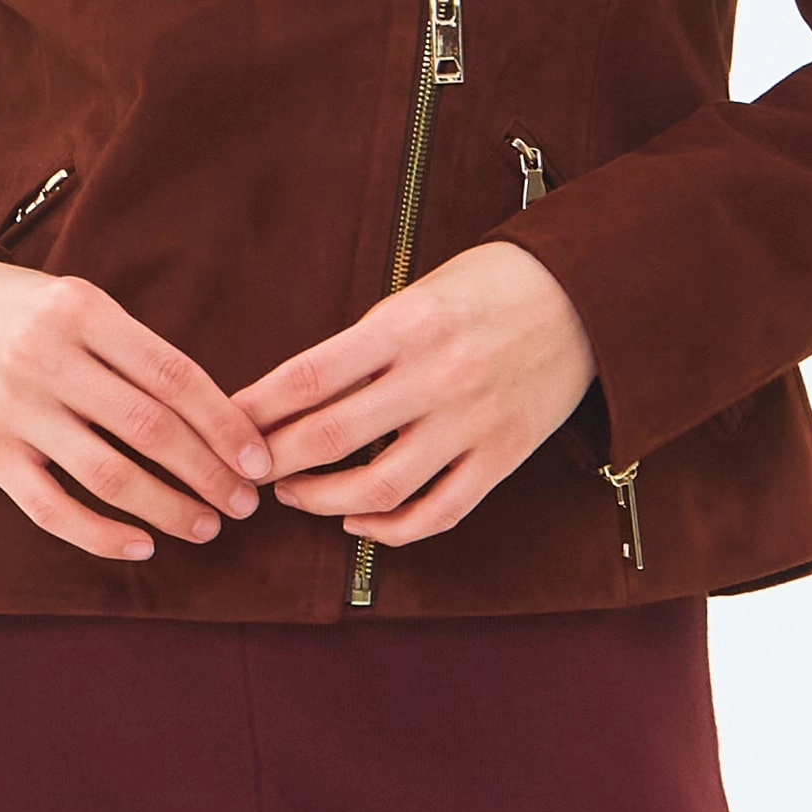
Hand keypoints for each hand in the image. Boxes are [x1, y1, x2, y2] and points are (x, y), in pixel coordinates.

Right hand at [0, 258, 274, 561]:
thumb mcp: (81, 303)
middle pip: (148, 428)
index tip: (258, 458)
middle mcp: (49, 358)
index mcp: (84, 312)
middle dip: (206, 472)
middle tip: (244, 503)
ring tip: (205, 526)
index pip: (173, 374)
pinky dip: (101, 534)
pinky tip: (141, 544)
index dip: (223, 422)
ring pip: (107, 473)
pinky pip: (52, 508)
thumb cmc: (25, 310)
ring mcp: (16, 409)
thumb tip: (214, 415)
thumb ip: (136, 351)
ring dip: (166, 508)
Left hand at [227, 242, 597, 545]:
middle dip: (273, 460)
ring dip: (321, 499)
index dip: (257, 407)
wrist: (585, 296)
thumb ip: (368, 342)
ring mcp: (470, 423)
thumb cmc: (493, 283)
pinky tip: (358, 519)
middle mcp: (434, 376)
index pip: (309, 376)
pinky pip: (437, 511)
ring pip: (378, 486)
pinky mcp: (502, 456)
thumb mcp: (420, 291)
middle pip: (330, 436)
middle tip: (242, 467)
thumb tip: (300, 391)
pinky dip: (389, 527)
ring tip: (292, 494)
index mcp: (405, 324)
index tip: (225, 420)